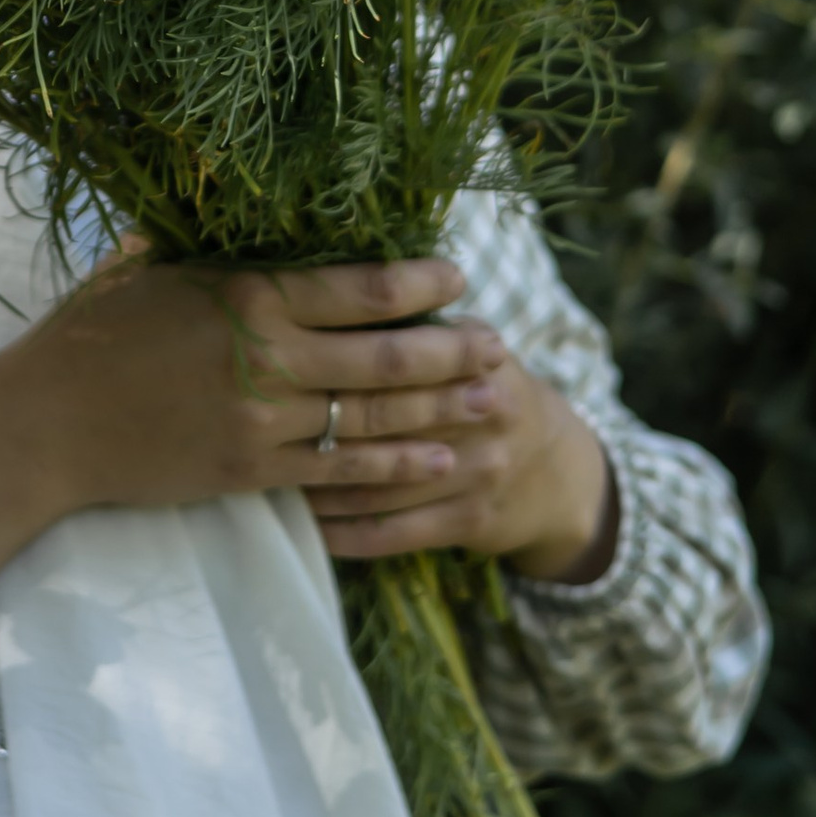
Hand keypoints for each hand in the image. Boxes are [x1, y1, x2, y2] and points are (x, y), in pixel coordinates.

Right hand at [0, 250, 615, 630]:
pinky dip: (395, 466)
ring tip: (494, 401)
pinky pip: (340, 472)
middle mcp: (266, 357)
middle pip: (385, 357)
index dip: (417, 282)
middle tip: (502, 342)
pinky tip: (437, 461)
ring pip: (374, 418)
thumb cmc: (88, 335)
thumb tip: (235, 198)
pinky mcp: (253, 473)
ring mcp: (263, 421)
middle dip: (451, 349)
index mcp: (245, 294)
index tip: (456, 275)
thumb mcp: (146, 268)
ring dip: (442, 410)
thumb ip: (204, 245)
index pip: (356, 286)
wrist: (44, 426)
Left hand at [288, 304, 619, 586]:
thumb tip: (330, 285)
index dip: (336, 360)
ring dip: (320, 482)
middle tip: (258, 420)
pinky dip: (344, 532)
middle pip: (386, 416)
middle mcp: (484, 409)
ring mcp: (480, 470)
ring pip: (381, 480)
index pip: (400, 354)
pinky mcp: (470, 520)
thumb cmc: (484, 389)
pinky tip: (307, 523)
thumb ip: (418, 320)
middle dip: (319, 422)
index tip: (278, 360)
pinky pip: (392, 532)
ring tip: (269, 472)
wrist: (557, 472)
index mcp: (478, 354)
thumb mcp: (470, 343)